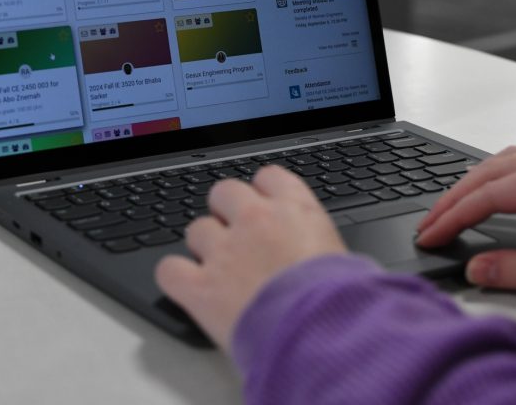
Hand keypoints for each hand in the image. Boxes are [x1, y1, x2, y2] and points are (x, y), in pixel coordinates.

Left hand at [155, 165, 346, 348]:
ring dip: (205, 248)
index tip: (264, 208)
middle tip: (238, 240)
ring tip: (221, 274)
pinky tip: (190, 288)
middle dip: (226, 213)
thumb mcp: (346, 261)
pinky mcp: (200, 287)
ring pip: (196, 229)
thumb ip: (320, 244)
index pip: (268, 177)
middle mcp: (255, 221)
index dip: (262, 194)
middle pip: (224, 192)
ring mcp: (224, 252)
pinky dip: (177, 278)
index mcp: (295, 210)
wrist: (323, 337)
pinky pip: (170, 269)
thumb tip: (319, 255)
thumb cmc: (344, 306)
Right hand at [416, 146, 515, 296]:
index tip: (430, 234)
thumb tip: (479, 270)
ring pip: (507, 159)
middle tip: (427, 223)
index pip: (493, 194)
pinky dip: (495, 173)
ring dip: (473, 181)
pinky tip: (488, 188)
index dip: (455, 215)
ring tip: (447, 206)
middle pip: (492, 169)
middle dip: (453, 196)